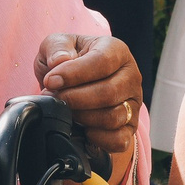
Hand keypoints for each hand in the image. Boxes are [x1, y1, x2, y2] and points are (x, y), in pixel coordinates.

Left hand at [36, 32, 142, 177]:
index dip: (74, 73)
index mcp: (116, 50)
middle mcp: (131, 76)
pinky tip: (82, 129)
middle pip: (108, 93)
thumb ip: (57, 47)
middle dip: (75, 99)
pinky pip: (119, 140)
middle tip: (54, 99)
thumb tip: (59, 61)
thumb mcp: (57, 44)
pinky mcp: (130, 126)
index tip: (51, 81)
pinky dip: (98, 138)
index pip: (102, 61)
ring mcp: (133, 103)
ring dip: (82, 117)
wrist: (75, 83)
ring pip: (113, 117)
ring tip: (66, 111)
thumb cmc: (68, 60)